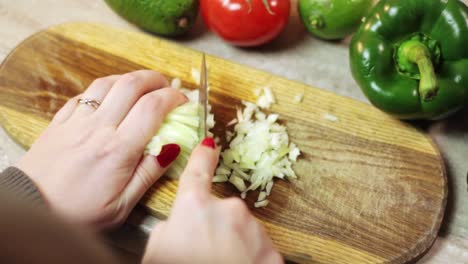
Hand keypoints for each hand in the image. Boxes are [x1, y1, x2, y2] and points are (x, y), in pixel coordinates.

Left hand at [17, 70, 186, 229]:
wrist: (33, 211)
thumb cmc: (78, 214)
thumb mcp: (122, 205)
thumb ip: (149, 173)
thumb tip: (173, 148)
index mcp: (118, 149)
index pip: (153, 107)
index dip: (173, 98)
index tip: (184, 101)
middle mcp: (98, 128)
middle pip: (131, 84)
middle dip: (155, 79)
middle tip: (166, 87)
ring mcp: (76, 122)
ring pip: (106, 83)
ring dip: (128, 78)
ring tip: (141, 86)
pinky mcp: (59, 122)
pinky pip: (83, 94)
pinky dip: (102, 89)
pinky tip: (108, 98)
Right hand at [143, 138, 282, 263]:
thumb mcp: (156, 253)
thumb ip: (167, 230)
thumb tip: (176, 225)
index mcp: (195, 208)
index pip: (197, 172)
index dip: (202, 156)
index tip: (210, 143)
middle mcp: (228, 210)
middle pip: (220, 212)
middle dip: (214, 229)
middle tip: (202, 254)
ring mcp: (254, 230)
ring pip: (241, 232)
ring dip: (232, 246)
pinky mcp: (272, 251)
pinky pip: (257, 249)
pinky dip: (248, 259)